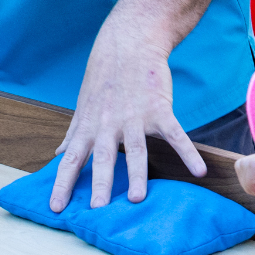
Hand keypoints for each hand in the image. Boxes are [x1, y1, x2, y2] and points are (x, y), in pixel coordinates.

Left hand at [51, 7, 202, 210]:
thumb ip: (74, 133)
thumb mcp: (83, 105)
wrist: (129, 44)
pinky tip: (198, 170)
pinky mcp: (159, 110)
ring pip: (136, 149)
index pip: (71, 159)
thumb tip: (58, 154)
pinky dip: (187, 152)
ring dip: (137, 174)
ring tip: (137, 199)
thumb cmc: (104, 78)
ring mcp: (135, 117)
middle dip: (100, 183)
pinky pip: (175, 134)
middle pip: (103, 157)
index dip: (62, 183)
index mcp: (89, 126)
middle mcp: (109, 124)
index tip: (55, 208)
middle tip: (97, 209)